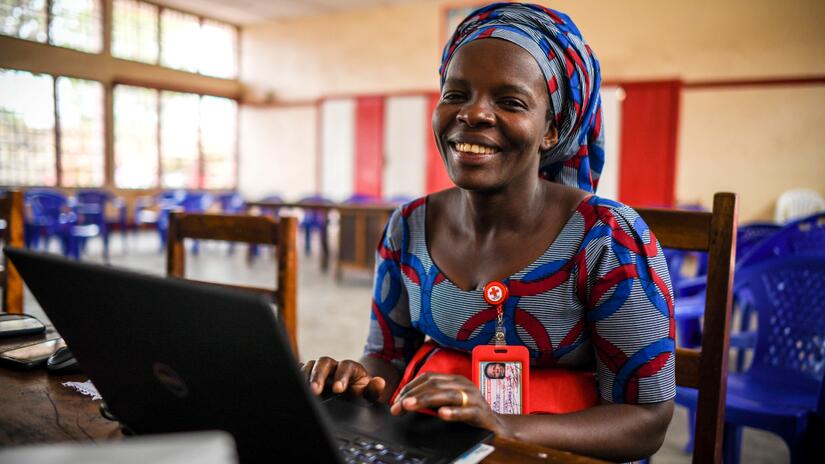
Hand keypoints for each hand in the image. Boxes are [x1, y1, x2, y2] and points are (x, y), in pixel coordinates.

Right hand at [299, 357, 385, 401]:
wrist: (350, 393)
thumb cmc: (359, 393)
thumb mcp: (368, 394)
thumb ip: (374, 389)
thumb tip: (380, 382)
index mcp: (350, 367)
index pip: (345, 367)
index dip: (341, 377)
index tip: (338, 389)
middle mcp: (333, 365)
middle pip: (324, 362)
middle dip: (318, 375)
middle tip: (314, 390)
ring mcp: (320, 369)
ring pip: (311, 365)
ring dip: (305, 376)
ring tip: (303, 390)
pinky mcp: (309, 375)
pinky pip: (301, 370)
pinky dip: (296, 375)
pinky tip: (293, 384)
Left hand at [389, 373, 510, 437]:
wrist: (496, 426)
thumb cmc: (468, 413)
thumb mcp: (449, 402)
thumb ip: (432, 399)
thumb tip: (406, 402)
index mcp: (454, 380)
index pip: (428, 378)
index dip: (410, 387)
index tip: (396, 400)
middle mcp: (463, 385)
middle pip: (434, 385)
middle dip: (412, 395)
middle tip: (397, 406)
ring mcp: (473, 397)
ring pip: (446, 395)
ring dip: (425, 400)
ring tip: (409, 406)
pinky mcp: (480, 412)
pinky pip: (466, 411)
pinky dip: (453, 412)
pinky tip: (442, 414)